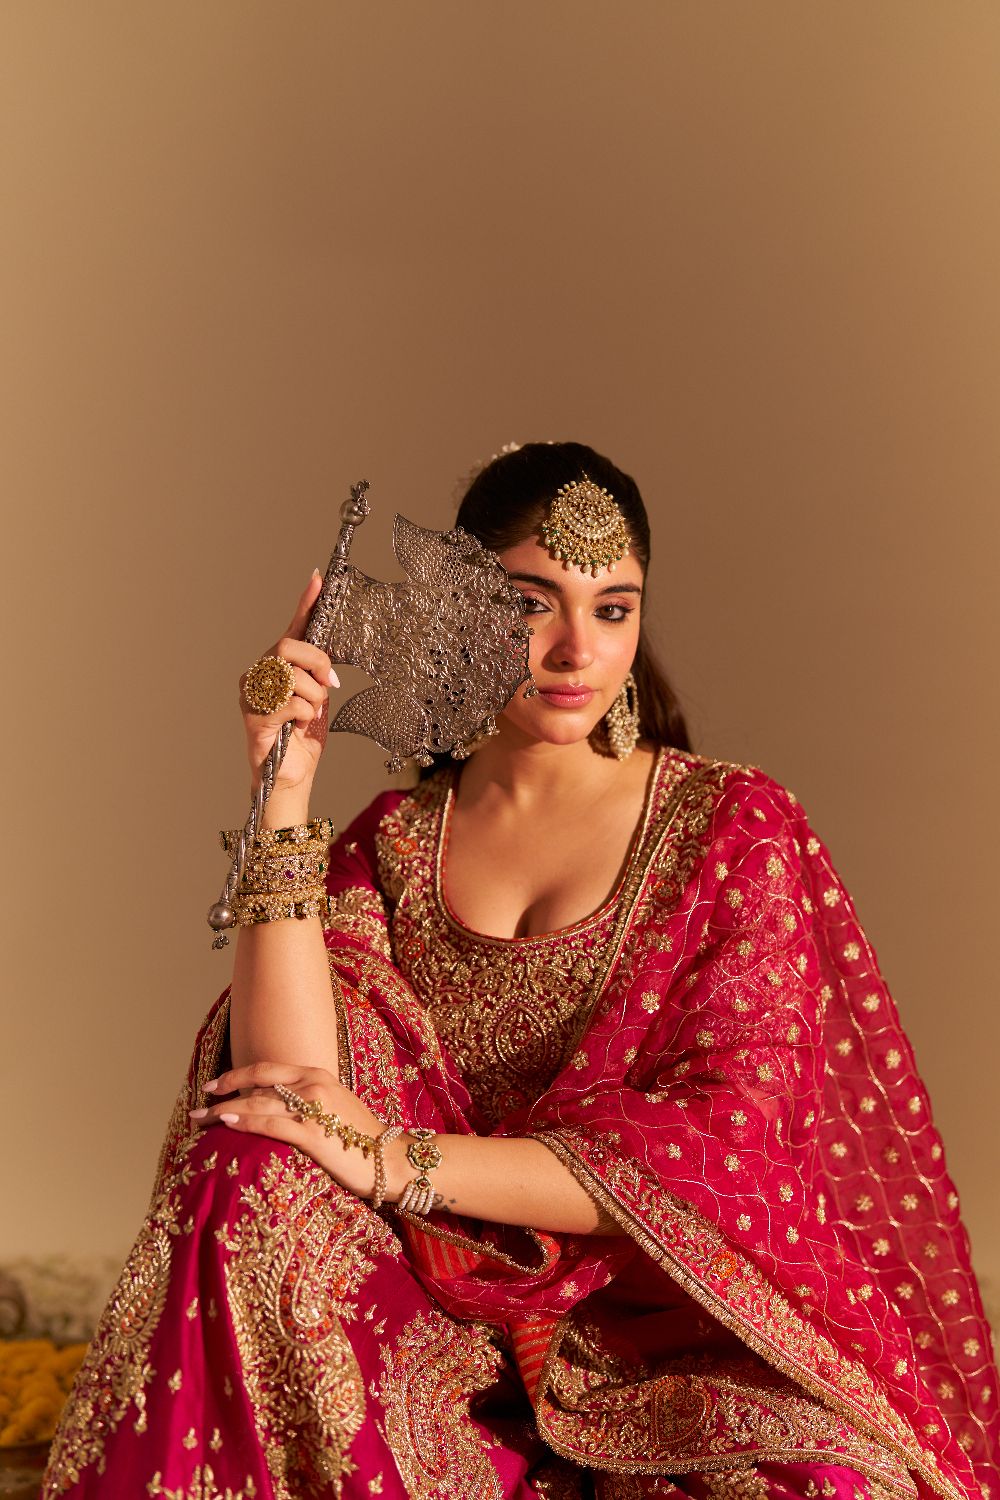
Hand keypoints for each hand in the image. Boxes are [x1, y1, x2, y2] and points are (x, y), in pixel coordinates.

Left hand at [189, 1061, 387, 1198]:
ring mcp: (314, 1109)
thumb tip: (274, 1105)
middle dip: (224, 1091)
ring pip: (259, 1103)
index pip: (268, 1068)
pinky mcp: (314, 1135)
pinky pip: (272, 1125)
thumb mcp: (335, 1106)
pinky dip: (247, 1123)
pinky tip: (228, 1124)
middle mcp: (314, 1085)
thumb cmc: (361, 1136)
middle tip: (200, 1102)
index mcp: (318, 1075)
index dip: (238, 1074)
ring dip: (226, 1110)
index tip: (215, 1085)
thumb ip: (307, 1100)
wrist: (390, 1158)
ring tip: (202, 1119)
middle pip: (258, 1083)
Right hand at [240, 571, 340, 803]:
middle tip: (328, 687)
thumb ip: (319, 675)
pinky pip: (290, 703)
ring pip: (292, 677)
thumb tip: (328, 662)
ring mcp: (252, 694)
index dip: (306, 603)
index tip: (318, 579)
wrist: (293, 776)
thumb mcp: (318, 698)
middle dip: (317, 666)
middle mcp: (260, 674)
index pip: (293, 628)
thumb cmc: (303, 737)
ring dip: (313, 699)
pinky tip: (298, 728)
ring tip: (310, 715)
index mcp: (278, 666)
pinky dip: (304, 716)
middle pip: (289, 647)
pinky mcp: (253, 716)